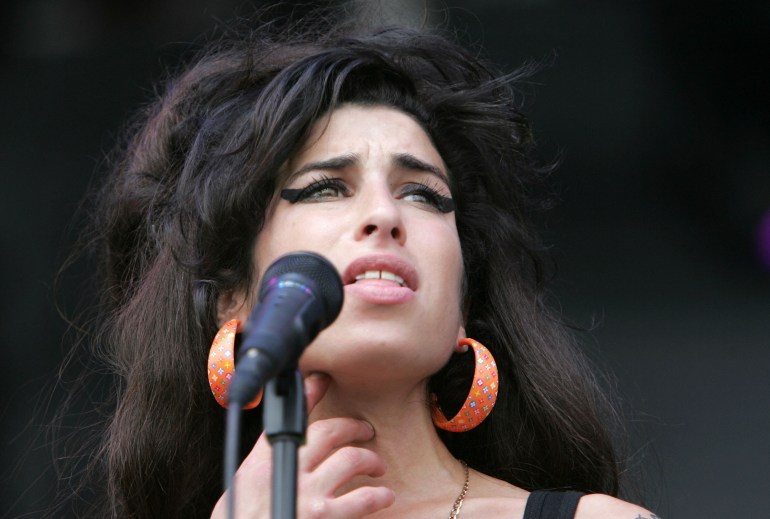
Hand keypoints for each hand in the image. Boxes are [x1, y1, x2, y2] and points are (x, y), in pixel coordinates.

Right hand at [211, 373, 394, 517]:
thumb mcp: (241, 489)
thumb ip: (263, 469)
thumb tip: (278, 457)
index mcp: (263, 463)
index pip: (291, 418)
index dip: (310, 394)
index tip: (323, 379)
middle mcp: (288, 471)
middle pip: (329, 432)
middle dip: (353, 427)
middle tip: (365, 431)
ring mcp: (309, 494)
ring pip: (351, 459)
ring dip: (370, 460)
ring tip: (378, 467)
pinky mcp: (326, 517)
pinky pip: (362, 499)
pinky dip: (378, 496)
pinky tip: (384, 497)